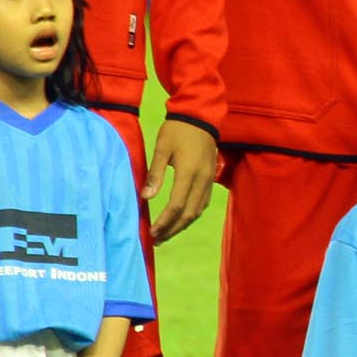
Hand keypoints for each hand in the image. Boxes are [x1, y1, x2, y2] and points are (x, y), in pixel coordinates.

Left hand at [145, 117, 218, 242]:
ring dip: (182, 225)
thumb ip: (155, 174)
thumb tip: (146, 198)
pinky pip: (202, 203)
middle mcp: (202, 180)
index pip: (176, 206)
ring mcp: (209, 180)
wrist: (201, 116)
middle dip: (172, 229)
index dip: (164, 222)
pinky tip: (180, 219)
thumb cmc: (177, 130)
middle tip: (157, 240)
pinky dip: (191, 215)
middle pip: (188, 214)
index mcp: (189, 172)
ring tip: (167, 234)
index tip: (152, 232)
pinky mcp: (211, 178)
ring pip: (197, 211)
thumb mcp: (161, 148)